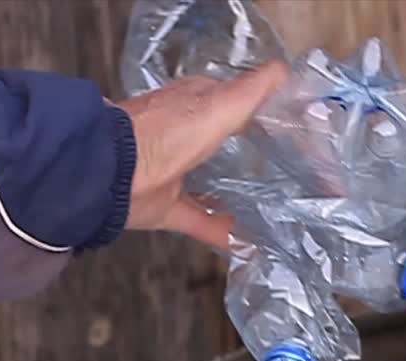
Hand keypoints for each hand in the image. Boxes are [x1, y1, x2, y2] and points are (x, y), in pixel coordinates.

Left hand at [117, 61, 289, 250]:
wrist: (111, 169)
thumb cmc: (169, 130)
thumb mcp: (221, 104)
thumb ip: (254, 90)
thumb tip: (285, 70)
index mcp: (197, 104)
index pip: (238, 102)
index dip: (265, 114)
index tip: (294, 132)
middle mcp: (184, 134)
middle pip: (226, 142)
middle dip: (252, 155)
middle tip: (289, 171)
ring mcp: (173, 172)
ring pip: (213, 182)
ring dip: (236, 193)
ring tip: (271, 205)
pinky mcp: (166, 207)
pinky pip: (200, 221)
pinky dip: (220, 232)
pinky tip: (243, 243)